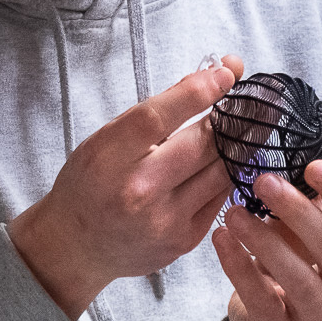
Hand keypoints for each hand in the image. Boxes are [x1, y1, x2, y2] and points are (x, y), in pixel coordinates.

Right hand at [8, 58, 242, 315]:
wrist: (76, 247)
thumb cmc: (90, 184)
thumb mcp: (105, 140)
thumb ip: (155, 111)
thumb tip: (213, 75)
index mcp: (109, 158)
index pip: (157, 118)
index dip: (197, 92)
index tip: (226, 73)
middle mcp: (138, 191)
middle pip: (200, 143)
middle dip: (228, 119)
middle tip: (245, 102)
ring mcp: (165, 220)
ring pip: (220, 171)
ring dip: (235, 147)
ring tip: (242, 130)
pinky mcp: (185, 240)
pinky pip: (220, 197)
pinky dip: (225, 176)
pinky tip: (221, 165)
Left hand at [212, 161, 321, 320]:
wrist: (279, 307)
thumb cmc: (304, 247)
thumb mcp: (321, 208)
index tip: (313, 166)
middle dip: (298, 212)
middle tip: (262, 181)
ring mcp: (321, 312)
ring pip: (300, 279)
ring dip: (265, 241)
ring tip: (233, 211)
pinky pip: (262, 299)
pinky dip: (239, 267)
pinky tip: (220, 238)